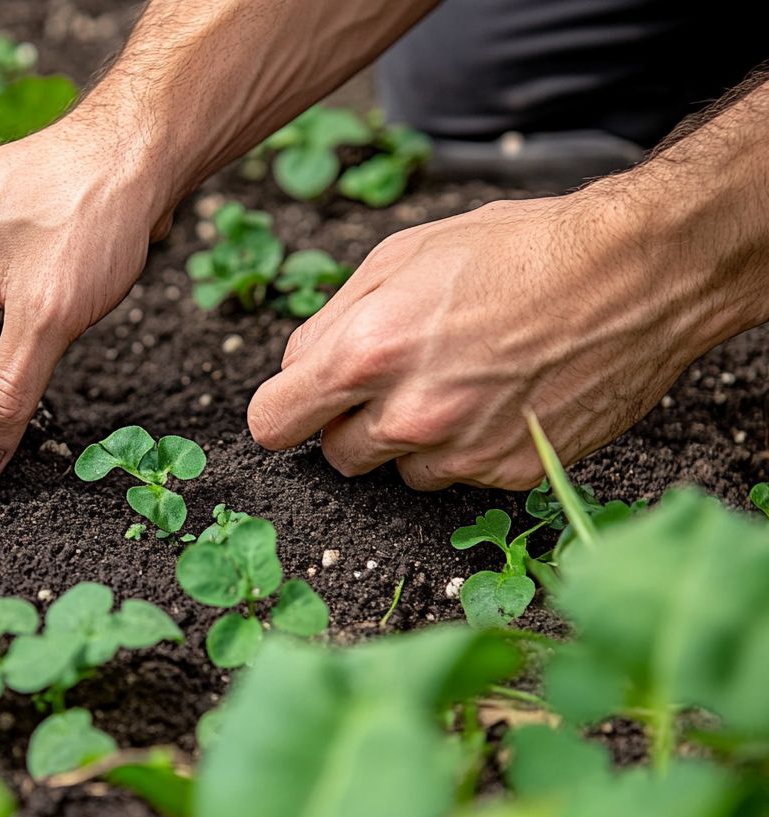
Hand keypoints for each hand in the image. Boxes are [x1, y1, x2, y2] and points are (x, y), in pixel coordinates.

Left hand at [247, 190, 747, 489]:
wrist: (634, 274)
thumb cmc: (517, 250)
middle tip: (394, 378)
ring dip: (409, 439)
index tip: (298, 403)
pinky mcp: (509, 474)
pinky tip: (498, 398)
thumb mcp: (403, 256)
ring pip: (397, 471)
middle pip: (335, 455)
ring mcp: (461, 452)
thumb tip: (301, 370)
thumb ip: (334, 320)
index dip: (283, 410)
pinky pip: (457, 476)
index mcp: (366, 352)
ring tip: (458, 381)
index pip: (272, 423)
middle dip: (351, 420)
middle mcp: (408, 414)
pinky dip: (465, 448)